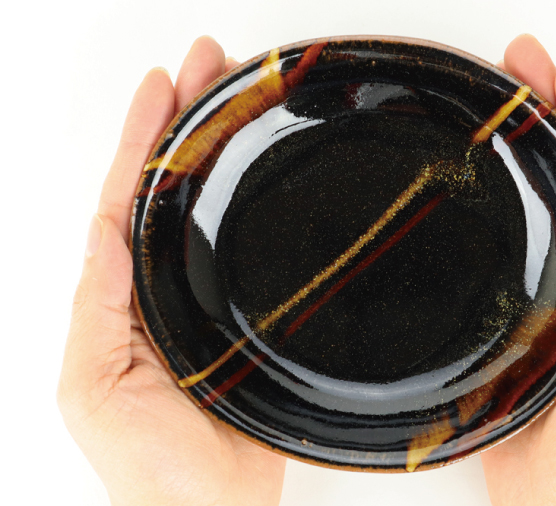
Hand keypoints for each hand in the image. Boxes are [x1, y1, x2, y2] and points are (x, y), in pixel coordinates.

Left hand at [57, 37, 285, 505]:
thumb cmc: (148, 466)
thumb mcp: (92, 387)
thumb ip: (96, 309)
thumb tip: (103, 234)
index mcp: (118, 297)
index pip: (128, 201)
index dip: (142, 141)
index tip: (162, 86)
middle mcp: (161, 287)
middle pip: (171, 188)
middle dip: (185, 122)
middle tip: (210, 65)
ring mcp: (206, 298)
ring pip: (210, 210)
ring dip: (219, 151)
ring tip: (238, 97)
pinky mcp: (248, 317)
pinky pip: (248, 250)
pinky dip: (251, 205)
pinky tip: (263, 174)